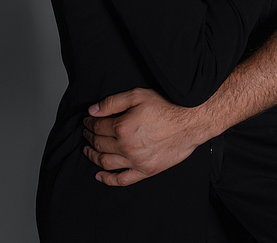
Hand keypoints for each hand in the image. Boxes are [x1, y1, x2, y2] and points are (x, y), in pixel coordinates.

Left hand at [83, 88, 203, 186]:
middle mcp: (126, 147)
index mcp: (123, 127)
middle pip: (99, 144)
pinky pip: (122, 180)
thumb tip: (93, 110)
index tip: (87, 121)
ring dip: (93, 156)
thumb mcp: (138, 95)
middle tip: (86, 133)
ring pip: (105, 162)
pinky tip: (99, 175)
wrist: (191, 122)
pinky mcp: (146, 171)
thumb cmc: (167, 106)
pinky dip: (107, 179)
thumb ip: (113, 102)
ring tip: (88, 150)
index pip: (98, 126)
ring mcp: (136, 162)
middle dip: (89, 138)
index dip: (89, 123)